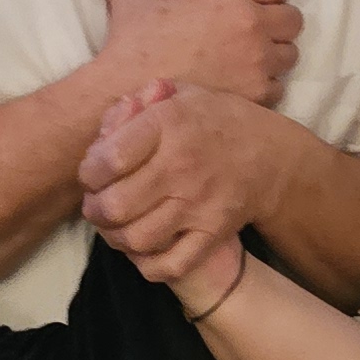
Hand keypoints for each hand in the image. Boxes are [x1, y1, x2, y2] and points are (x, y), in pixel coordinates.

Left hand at [80, 80, 293, 281]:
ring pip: (136, 239)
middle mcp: (182, 166)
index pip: (109, 159)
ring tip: (114, 226)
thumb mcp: (181, 95)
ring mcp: (198, 204)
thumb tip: (108, 123)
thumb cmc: (215, 122)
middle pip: (115, 205)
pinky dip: (147, 263)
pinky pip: (170, 264)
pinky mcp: (213, 233)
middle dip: (94, 209)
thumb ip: (139, 103)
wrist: (271, 156)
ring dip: (114, 237)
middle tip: (96, 205)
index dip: (88, 172)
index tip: (92, 174)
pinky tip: (142, 247)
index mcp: (169, 125)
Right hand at [99, 0, 301, 103]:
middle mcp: (251, 25)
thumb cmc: (131, 37)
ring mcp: (257, 62)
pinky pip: (278, 85)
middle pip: (292, 18)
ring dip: (272, 52)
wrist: (124, 88)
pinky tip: (240, 81)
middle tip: (251, 27)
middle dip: (273, 19)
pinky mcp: (255, 94)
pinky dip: (263, 83)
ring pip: (289, 54)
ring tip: (246, 57)